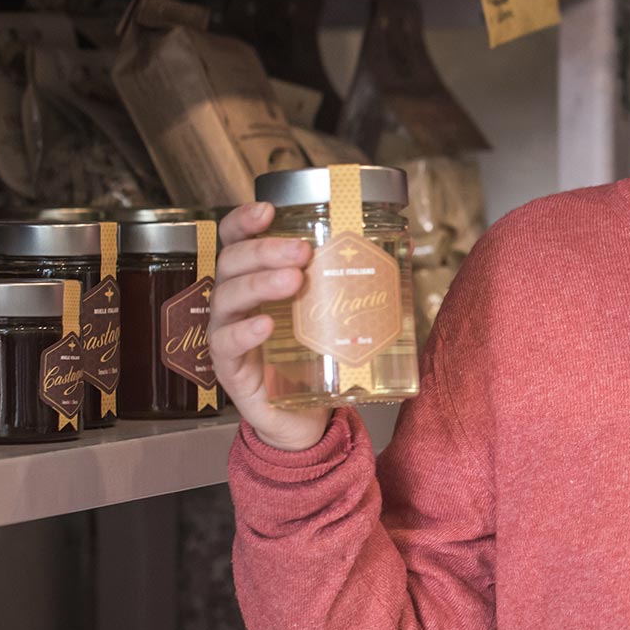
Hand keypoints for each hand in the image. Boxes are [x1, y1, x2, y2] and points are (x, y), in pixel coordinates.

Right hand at [206, 202, 329, 452]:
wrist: (306, 418)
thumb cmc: (316, 358)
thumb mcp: (332, 315)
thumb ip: (352, 284)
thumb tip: (403, 248)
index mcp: (255, 281)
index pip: (237, 242)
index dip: (244, 221)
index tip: (268, 210)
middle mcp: (235, 303)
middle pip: (232, 263)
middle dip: (265, 251)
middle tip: (301, 251)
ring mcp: (228, 335)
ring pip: (228, 299)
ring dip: (259, 283)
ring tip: (293, 280)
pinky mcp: (231, 370)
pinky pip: (226, 345)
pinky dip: (245, 331)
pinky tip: (266, 324)